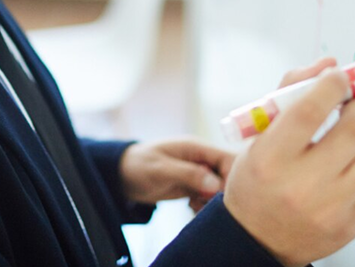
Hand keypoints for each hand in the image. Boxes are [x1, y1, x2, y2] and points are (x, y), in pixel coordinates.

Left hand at [120, 139, 234, 211]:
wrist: (122, 176)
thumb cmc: (138, 165)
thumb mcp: (161, 169)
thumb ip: (188, 174)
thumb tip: (215, 184)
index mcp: (197, 148)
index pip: (228, 159)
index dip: (232, 177)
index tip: (224, 196)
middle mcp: (202, 159)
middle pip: (228, 175)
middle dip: (223, 192)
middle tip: (207, 203)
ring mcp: (199, 174)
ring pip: (219, 189)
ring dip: (212, 201)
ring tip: (195, 205)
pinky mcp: (193, 186)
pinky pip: (208, 197)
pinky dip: (204, 205)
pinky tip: (191, 207)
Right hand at [224, 58, 354, 265]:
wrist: (258, 239)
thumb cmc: (256, 180)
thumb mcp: (258, 137)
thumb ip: (290, 93)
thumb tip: (330, 65)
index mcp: (270, 160)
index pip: (311, 110)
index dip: (332, 84)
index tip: (337, 77)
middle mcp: (301, 186)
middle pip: (354, 130)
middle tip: (351, 106)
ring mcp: (331, 209)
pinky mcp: (353, 224)